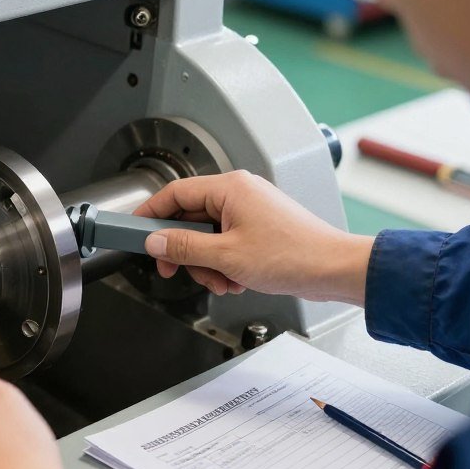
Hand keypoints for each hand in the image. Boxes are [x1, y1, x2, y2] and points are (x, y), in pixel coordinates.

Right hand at [134, 170, 373, 305]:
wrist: (334, 269)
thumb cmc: (294, 255)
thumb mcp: (226, 256)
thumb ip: (184, 247)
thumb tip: (156, 241)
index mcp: (230, 188)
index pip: (174, 193)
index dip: (150, 213)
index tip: (135, 231)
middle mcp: (240, 193)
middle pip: (190, 217)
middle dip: (184, 249)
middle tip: (175, 269)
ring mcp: (251, 210)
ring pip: (208, 234)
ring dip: (207, 262)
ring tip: (222, 280)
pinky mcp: (260, 227)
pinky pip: (227, 242)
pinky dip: (224, 263)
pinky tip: (236, 279)